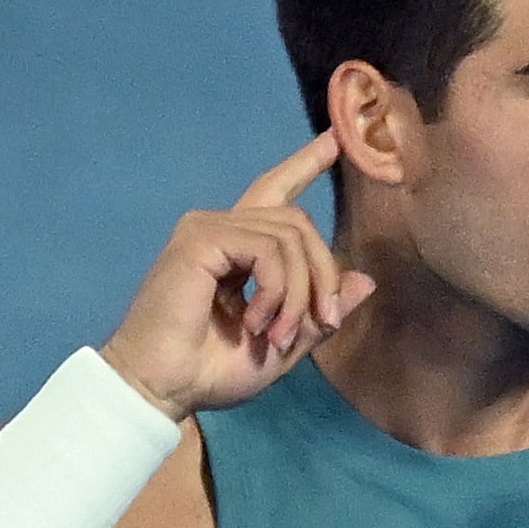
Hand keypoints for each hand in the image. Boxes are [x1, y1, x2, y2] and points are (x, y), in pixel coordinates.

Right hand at [99, 131, 379, 419]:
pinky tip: (257, 321)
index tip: (336, 140)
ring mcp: (209, 228)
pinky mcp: (201, 238)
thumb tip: (365, 281)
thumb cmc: (210, 371)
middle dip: (323, 274)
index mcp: (238, 247)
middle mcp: (222, 227)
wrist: (162, 387)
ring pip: (290, 237)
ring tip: (279, 335)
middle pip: (299, 221)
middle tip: (323, 323)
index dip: (306, 164)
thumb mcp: (284, 345)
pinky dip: (277, 290)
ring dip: (299, 293)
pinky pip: (268, 250)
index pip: (276, 192)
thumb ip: (319, 313)